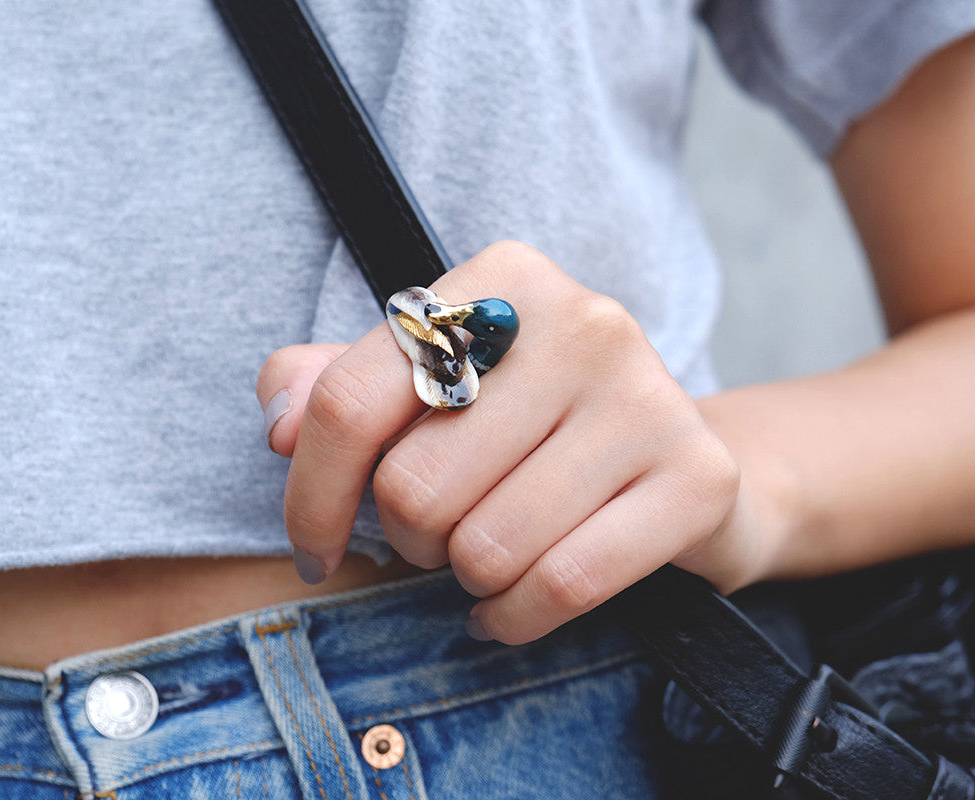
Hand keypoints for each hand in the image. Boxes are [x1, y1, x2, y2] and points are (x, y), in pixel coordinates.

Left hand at [257, 241, 748, 643]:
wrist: (677, 468)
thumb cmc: (530, 432)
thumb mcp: (431, 392)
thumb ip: (336, 391)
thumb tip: (277, 421)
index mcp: (501, 282)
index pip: (348, 402)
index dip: (311, 496)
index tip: (315, 547)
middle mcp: (582, 321)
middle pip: (412, 487)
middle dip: (410, 542)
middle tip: (443, 536)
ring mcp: (647, 395)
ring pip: (484, 547)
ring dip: (468, 580)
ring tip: (491, 558)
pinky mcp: (696, 476)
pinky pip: (562, 584)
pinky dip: (516, 618)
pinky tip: (513, 608)